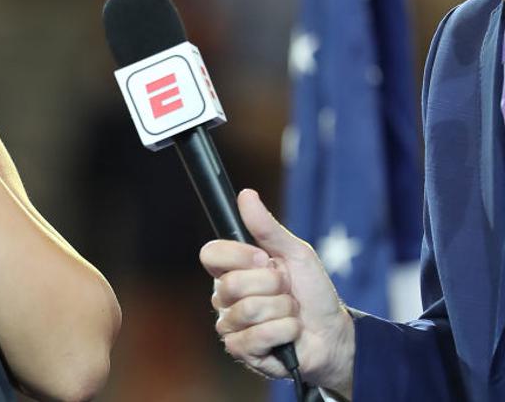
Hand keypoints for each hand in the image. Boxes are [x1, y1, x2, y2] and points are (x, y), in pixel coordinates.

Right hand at [200, 189, 355, 395]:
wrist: (333, 333)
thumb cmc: (312, 293)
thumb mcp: (295, 253)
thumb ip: (267, 227)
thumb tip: (246, 194)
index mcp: (232, 270)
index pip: (211, 254)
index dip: (240, 256)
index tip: (266, 259)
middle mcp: (225, 297)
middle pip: (232, 284)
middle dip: (273, 287)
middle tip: (287, 291)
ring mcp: (230, 325)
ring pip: (248, 310)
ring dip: (284, 311)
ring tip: (291, 314)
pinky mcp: (241, 350)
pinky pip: (257, 336)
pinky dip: (285, 332)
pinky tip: (289, 334)